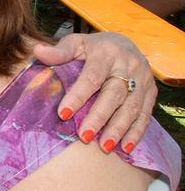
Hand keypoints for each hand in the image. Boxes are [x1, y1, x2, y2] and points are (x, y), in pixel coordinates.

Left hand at [34, 32, 156, 151]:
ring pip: (132, 107)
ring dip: (118, 129)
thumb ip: (59, 51)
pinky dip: (136, 132)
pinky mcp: (151, 92)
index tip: (63, 114)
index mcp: (106, 53)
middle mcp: (128, 66)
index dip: (78, 96)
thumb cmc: (94, 47)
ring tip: (104, 147)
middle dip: (99, 117)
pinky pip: (145, 114)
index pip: (92, 77)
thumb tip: (37, 52)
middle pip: (114, 94)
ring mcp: (143, 80)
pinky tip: (125, 147)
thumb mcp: (76, 43)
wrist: (126, 43)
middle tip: (84, 136)